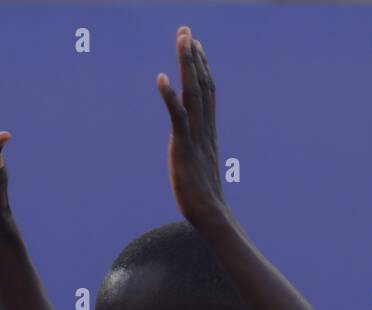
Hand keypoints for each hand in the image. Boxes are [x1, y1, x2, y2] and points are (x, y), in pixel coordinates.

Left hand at [156, 27, 226, 225]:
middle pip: (202, 85)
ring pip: (193, 93)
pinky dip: (170, 97)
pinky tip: (161, 78)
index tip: (196, 46)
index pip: (208, 92)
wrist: (210, 215)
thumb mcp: (199, 167)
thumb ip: (196, 152)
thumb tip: (192, 149)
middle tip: (186, 31)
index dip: (202, 67)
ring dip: (187, 65)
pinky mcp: (183, 147)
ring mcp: (195, 136)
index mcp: (208, 131)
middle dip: (193, 57)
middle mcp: (204, 128)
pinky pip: (178, 117)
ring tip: (182, 40)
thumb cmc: (203, 198)